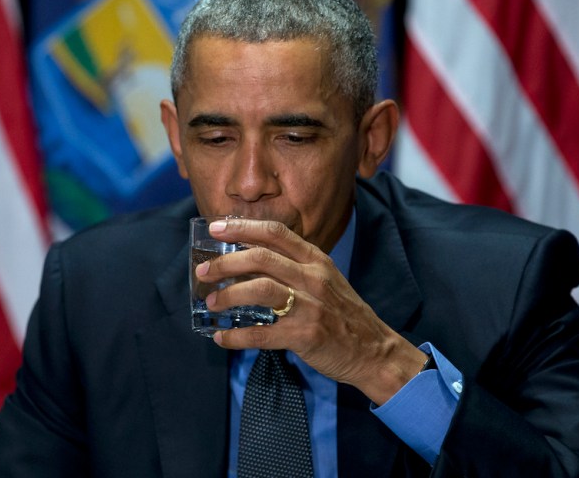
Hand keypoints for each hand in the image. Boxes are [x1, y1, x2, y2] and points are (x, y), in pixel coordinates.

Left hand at [195, 218, 428, 404]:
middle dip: (226, 262)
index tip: (215, 228)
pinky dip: (237, 336)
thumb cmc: (345, 315)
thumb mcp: (327, 280)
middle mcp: (312, 278)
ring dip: (229, 295)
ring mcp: (310, 306)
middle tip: (203, 270)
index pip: (275, 234)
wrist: (374, 350)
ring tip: (211, 302)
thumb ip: (296, 268)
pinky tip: (222, 338)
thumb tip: (252, 263)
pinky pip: (262, 334)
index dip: (242, 228)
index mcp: (316, 260)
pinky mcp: (305, 335)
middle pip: (261, 259)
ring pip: (260, 290)